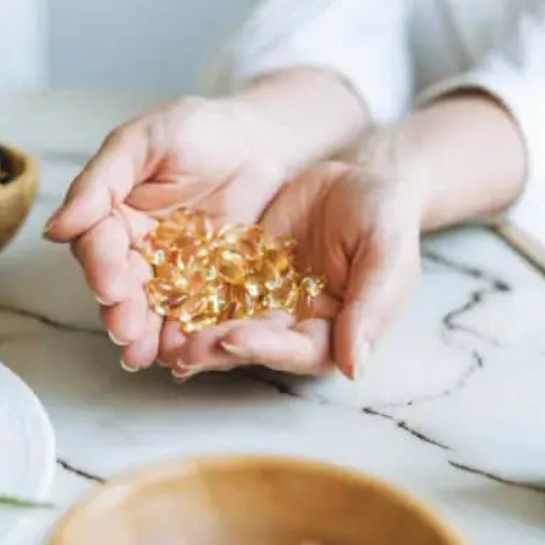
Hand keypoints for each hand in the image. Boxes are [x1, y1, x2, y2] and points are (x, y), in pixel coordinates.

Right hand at [43, 94, 311, 368]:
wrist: (263, 141)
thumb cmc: (199, 129)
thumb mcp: (145, 140)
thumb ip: (102, 180)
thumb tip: (54, 228)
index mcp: (113, 214)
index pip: (98, 245)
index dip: (101, 267)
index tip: (109, 286)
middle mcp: (137, 249)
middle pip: (122, 287)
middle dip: (121, 312)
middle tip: (126, 332)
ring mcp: (174, 272)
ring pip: (154, 309)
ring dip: (148, 336)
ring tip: (149, 357)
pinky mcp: (210, 288)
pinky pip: (197, 316)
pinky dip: (190, 338)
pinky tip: (186, 359)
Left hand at [159, 159, 423, 379]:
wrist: (362, 178)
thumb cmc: (385, 219)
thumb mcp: (386, 255)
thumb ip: (372, 307)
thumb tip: (354, 366)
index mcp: (333, 333)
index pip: (297, 350)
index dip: (265, 348)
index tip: (233, 340)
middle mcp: (292, 325)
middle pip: (252, 344)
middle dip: (217, 347)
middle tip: (182, 348)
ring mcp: (263, 301)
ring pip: (223, 322)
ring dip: (193, 332)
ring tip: (161, 337)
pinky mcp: (240, 273)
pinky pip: (209, 287)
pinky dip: (184, 295)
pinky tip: (158, 297)